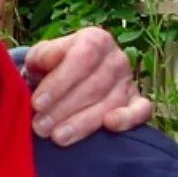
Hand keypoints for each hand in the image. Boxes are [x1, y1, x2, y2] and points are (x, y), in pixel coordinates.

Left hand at [24, 27, 152, 145]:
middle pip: (94, 85)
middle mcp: (116, 58)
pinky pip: (141, 111)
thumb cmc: (51, 67)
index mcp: (95, 40)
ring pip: (110, 103)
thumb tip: (47, 61)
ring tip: (57, 136)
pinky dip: (128, 119)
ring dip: (82, 123)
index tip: (37, 103)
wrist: (66, 78)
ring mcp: (129, 81)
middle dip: (64, 109)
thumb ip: (42, 56)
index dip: (59, 83)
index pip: (81, 59)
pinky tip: (110, 125)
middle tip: (41, 127)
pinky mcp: (137, 102)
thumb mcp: (41, 56)